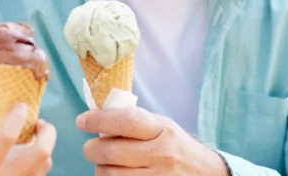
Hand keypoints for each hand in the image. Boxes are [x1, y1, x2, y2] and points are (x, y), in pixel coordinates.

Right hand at [0, 103, 56, 175]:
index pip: (7, 137)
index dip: (17, 117)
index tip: (21, 106)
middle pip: (41, 152)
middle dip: (46, 132)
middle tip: (38, 124)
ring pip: (45, 164)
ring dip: (44, 146)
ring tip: (33, 139)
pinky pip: (40, 174)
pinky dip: (39, 161)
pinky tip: (28, 157)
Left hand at [76, 107, 227, 174]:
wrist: (206, 174)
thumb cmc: (176, 147)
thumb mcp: (162, 127)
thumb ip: (134, 122)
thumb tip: (97, 118)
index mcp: (163, 130)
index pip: (126, 120)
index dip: (98, 120)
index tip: (82, 121)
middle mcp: (162, 155)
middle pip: (111, 152)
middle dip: (92, 149)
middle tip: (91, 147)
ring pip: (109, 175)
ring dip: (100, 169)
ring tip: (106, 163)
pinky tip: (115, 174)